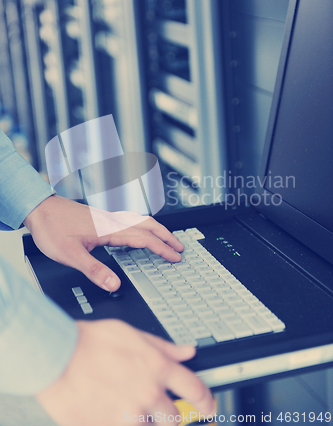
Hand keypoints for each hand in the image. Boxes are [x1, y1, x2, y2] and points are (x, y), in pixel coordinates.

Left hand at [23, 195, 183, 291]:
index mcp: (109, 230)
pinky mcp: (101, 219)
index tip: (175, 256)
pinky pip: (130, 221)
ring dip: (156, 230)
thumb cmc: (52, 228)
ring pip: (140, 221)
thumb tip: (113, 284)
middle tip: (180, 246)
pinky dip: (143, 227)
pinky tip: (138, 233)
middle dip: (166, 236)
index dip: (161, 248)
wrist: (39, 209)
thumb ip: (94, 270)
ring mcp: (107, 219)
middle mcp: (111, 222)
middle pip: (147, 226)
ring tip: (166, 239)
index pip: (143, 239)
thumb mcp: (70, 255)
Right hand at [36, 320, 214, 425]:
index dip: (207, 400)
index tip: (208, 405)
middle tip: (152, 404)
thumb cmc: (91, 341)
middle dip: (167, 413)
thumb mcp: (132, 334)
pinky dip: (120, 423)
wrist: (57, 357)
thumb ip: (164, 346)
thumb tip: (186, 351)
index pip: (195, 389)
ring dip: (143, 420)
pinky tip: (109, 410)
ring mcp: (129, 415)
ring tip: (125, 405)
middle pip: (175, 418)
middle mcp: (148, 394)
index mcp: (156, 367)